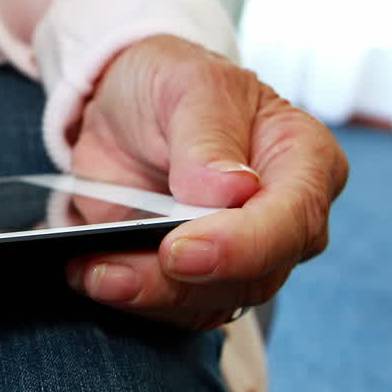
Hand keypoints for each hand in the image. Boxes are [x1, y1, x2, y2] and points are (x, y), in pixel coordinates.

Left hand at [64, 34, 348, 329]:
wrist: (126, 103)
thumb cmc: (171, 83)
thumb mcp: (188, 84)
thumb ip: (209, 135)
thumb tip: (233, 191)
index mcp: (303, 160)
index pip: (292, 218)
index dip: (240, 244)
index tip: (179, 249)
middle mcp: (284, 218)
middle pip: (255, 276)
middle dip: (180, 283)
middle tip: (114, 273)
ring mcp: (242, 254)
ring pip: (213, 302)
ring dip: (148, 297)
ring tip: (92, 275)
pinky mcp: (198, 276)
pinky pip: (176, 308)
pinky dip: (131, 300)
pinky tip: (87, 275)